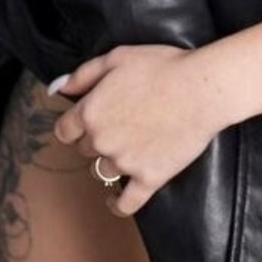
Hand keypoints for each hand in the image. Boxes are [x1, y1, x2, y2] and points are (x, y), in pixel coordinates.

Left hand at [49, 44, 220, 215]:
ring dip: (113, 160)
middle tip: (122, 122)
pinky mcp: (149, 178)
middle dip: (98, 137)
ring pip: (104, 170)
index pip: (64, 130)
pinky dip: (117, 204)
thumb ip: (83, 74)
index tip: (88, 119)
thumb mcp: (118, 57)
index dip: (75, 124)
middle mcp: (102, 140)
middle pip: (85, 149)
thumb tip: (57, 87)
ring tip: (133, 145)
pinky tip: (114, 200)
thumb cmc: (164, 67)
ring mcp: (125, 162)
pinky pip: (125, 203)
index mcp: (91, 111)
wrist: (203, 89)